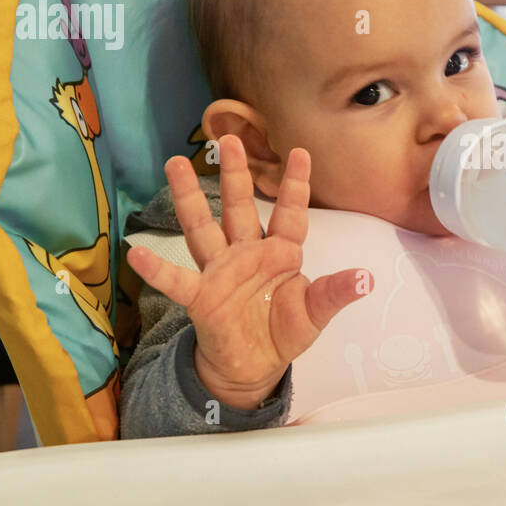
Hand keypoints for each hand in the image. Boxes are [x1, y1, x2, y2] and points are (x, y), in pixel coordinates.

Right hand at [126, 134, 372, 410]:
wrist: (254, 367)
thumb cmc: (284, 331)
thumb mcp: (315, 312)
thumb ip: (336, 292)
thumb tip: (368, 279)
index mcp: (281, 252)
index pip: (290, 213)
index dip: (295, 185)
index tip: (302, 151)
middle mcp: (247, 253)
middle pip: (240, 207)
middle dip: (236, 174)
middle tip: (229, 138)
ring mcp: (220, 271)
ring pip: (203, 227)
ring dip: (190, 198)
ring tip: (174, 163)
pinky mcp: (201, 296)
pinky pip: (176, 280)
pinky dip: (157, 269)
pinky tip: (136, 254)